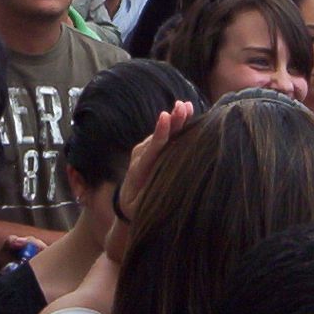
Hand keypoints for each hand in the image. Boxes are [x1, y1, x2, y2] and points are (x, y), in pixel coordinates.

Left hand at [116, 102, 195, 225]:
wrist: (126, 202)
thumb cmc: (135, 207)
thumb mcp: (138, 208)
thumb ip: (145, 199)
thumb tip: (161, 191)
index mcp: (139, 169)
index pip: (152, 149)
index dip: (160, 134)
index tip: (165, 118)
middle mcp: (141, 156)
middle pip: (158, 136)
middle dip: (171, 121)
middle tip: (181, 106)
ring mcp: (145, 150)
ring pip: (163, 134)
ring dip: (175, 119)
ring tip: (187, 106)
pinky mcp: (152, 149)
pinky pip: (165, 136)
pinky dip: (176, 124)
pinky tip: (187, 113)